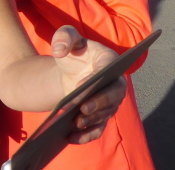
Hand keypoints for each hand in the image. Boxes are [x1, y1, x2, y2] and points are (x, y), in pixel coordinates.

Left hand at [50, 26, 124, 143]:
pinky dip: (87, 135)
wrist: (70, 67)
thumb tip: (59, 50)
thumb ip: (64, 37)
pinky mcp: (101, 114)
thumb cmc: (73, 51)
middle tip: (83, 108)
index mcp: (108, 60)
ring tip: (75, 122)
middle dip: (99, 103)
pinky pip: (98, 128)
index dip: (96, 80)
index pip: (107, 70)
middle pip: (113, 96)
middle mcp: (115, 82)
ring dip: (93, 120)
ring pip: (106, 114)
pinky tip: (71, 137)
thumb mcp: (66, 37)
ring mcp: (109, 100)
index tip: (80, 87)